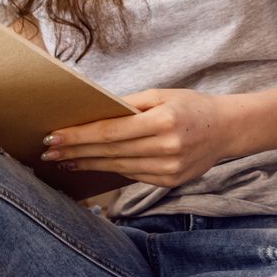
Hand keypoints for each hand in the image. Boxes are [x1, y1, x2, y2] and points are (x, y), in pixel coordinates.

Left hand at [40, 89, 234, 187]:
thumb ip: (129, 104)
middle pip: (110, 152)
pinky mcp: (170, 181)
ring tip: (66, 160)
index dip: (79, 136)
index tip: (54, 137)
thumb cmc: (191, 106)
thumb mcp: (162, 95)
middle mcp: (167, 147)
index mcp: (163, 121)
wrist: (227, 129)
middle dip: (76, 152)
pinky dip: (111, 169)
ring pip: (118, 167)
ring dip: (89, 164)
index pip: (111, 132)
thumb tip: (94, 113)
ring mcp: (169, 168)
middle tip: (49, 151)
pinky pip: (133, 175)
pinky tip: (93, 165)